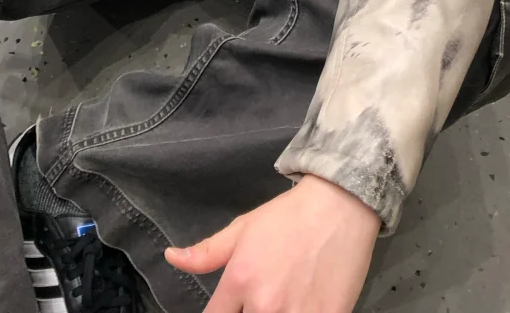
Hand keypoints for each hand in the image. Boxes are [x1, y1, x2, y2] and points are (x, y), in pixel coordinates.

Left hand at [165, 175, 378, 312]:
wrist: (338, 207)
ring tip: (279, 301)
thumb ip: (206, 253)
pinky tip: (299, 306)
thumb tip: (171, 258)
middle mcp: (264, 305)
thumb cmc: (287, 217)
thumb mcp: (242, 229)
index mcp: (240, 280)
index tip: (228, 307)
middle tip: (256, 300)